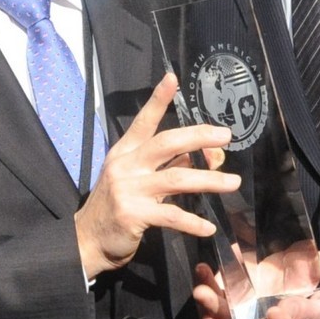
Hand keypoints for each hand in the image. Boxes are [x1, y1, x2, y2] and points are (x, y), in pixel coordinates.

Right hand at [74, 72, 238, 278]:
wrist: (87, 240)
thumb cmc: (116, 208)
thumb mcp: (137, 181)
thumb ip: (168, 167)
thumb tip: (204, 158)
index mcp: (125, 153)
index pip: (144, 122)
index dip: (158, 100)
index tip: (173, 79)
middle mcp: (126, 166)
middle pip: (166, 143)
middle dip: (199, 137)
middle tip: (225, 136)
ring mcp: (129, 189)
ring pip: (177, 178)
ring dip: (209, 180)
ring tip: (232, 182)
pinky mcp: (134, 215)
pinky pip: (171, 215)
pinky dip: (192, 222)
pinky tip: (208, 227)